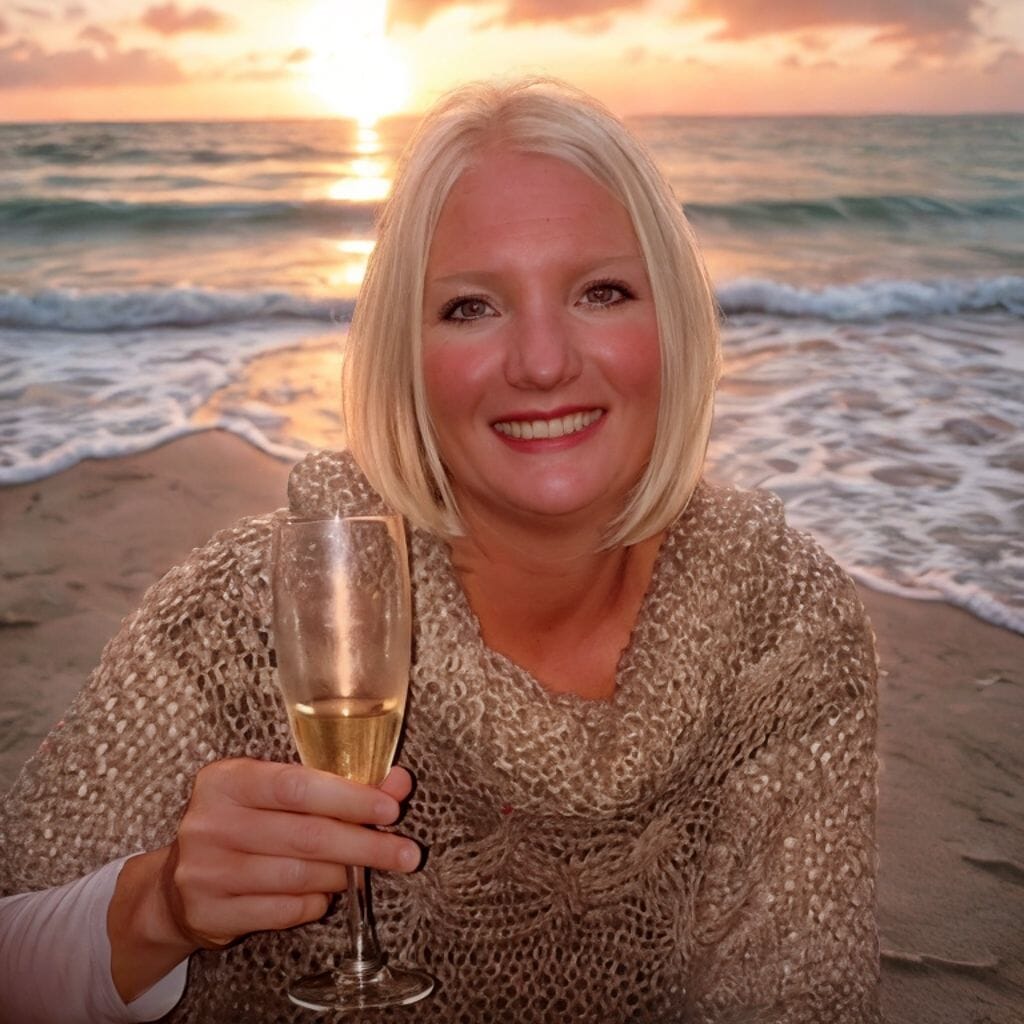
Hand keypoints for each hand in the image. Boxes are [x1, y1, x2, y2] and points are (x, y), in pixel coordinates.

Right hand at [109, 758, 420, 999]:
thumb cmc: (243, 824)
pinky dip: (315, 903)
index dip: (349, 798)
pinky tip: (327, 894)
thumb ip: (337, 784)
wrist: (177, 883)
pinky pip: (283, 911)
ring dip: (343, 875)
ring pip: (298, 876)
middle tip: (406, 853)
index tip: (391, 809)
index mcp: (227, 779)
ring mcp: (206, 871)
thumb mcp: (278, 792)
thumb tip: (397, 782)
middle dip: (365, 845)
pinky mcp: (210, 913)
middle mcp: (210, 822)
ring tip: (365, 872)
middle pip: (305, 835)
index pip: (297, 786)